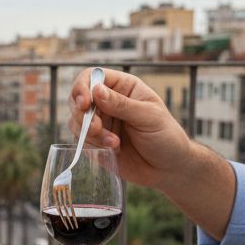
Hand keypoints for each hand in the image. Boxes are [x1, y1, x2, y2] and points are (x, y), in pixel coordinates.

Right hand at [67, 68, 194, 189]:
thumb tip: (96, 90)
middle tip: (96, 129)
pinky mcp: (96, 142)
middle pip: (77, 98)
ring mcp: (101, 122)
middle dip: (82, 115)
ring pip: (76, 121)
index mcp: (122, 87)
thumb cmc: (166, 137)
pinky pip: (81, 140)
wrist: (169, 168)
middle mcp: (108, 102)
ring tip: (114, 144)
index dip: (82, 87)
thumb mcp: (148, 117)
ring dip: (89, 133)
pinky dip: (92, 146)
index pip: (92, 76)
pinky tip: (113, 150)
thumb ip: (122, 104)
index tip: (85, 104)